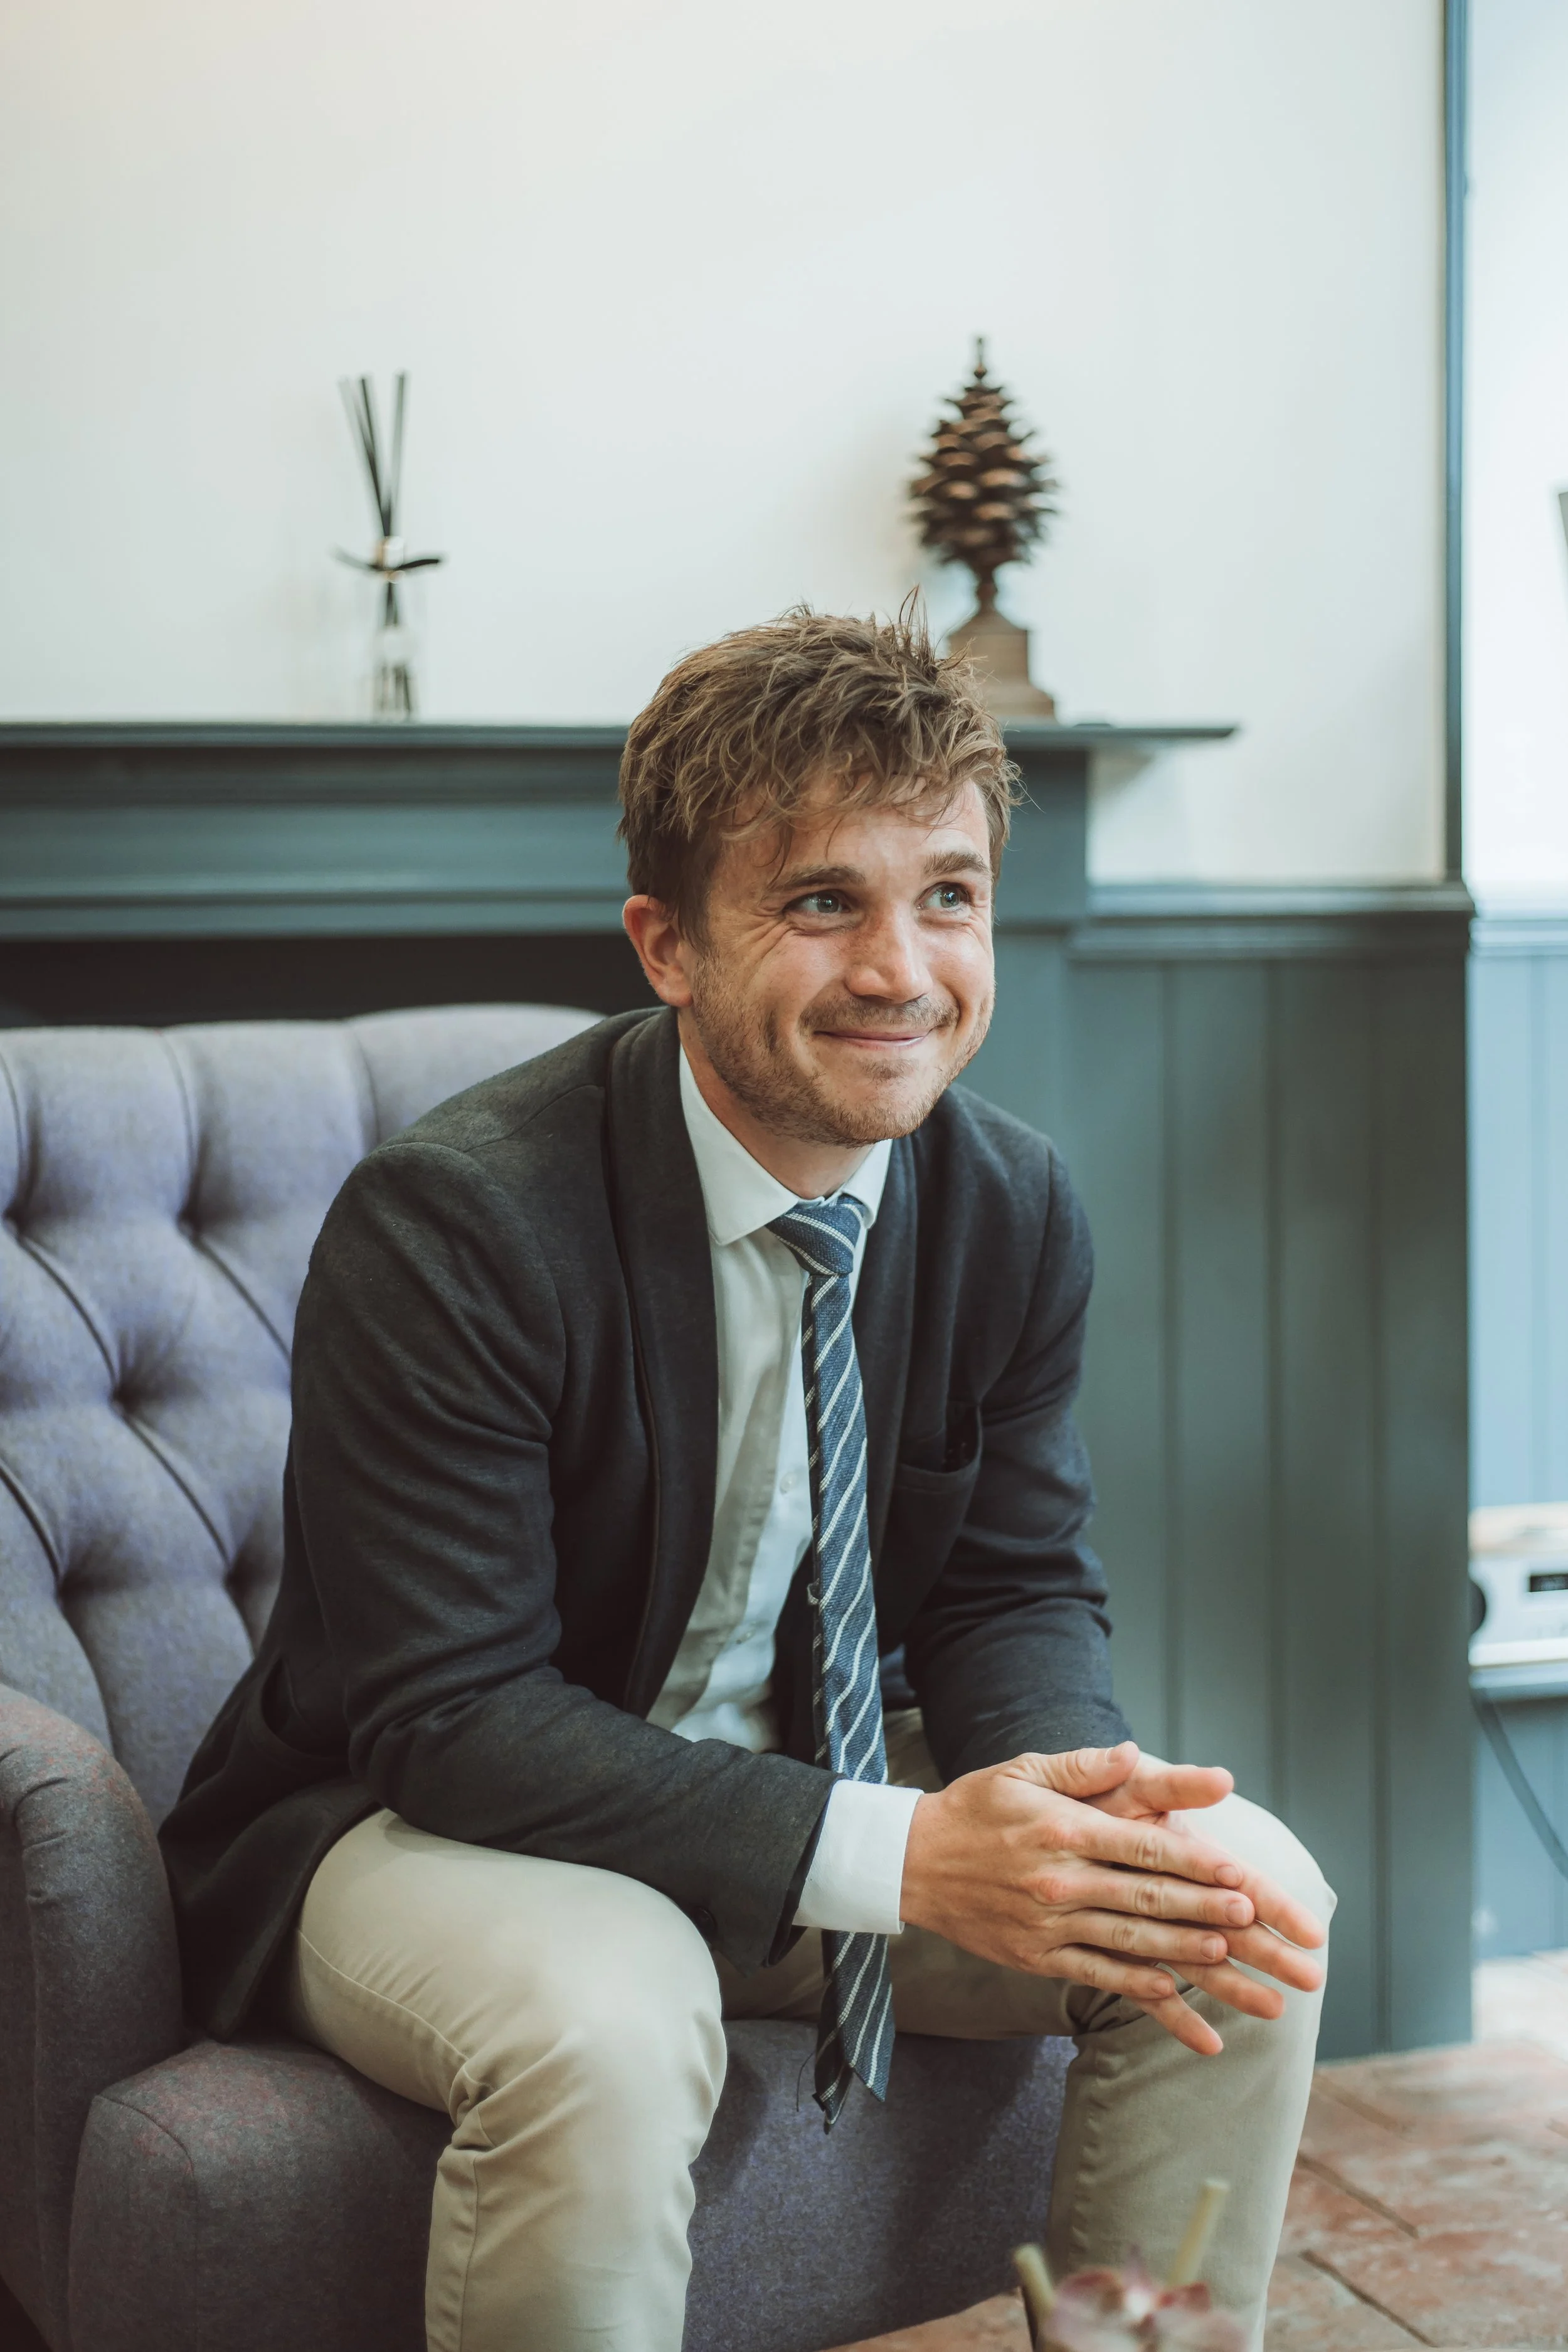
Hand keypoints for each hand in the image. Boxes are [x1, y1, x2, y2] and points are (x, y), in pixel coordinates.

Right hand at [899, 1741, 1325, 2055]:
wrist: (911, 1861)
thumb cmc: (977, 1806)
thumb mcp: (1024, 1770)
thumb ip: (1084, 1767)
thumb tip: (1135, 1753)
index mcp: (1065, 1831)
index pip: (1144, 1849)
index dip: (1197, 1866)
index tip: (1244, 1878)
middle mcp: (1061, 1882)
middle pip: (1150, 1902)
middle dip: (1212, 1917)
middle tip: (1265, 1932)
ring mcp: (1050, 1926)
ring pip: (1133, 1947)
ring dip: (1190, 1962)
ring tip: (1242, 1974)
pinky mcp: (1039, 1958)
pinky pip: (1100, 1979)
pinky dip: (1144, 1997)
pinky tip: (1184, 2012)